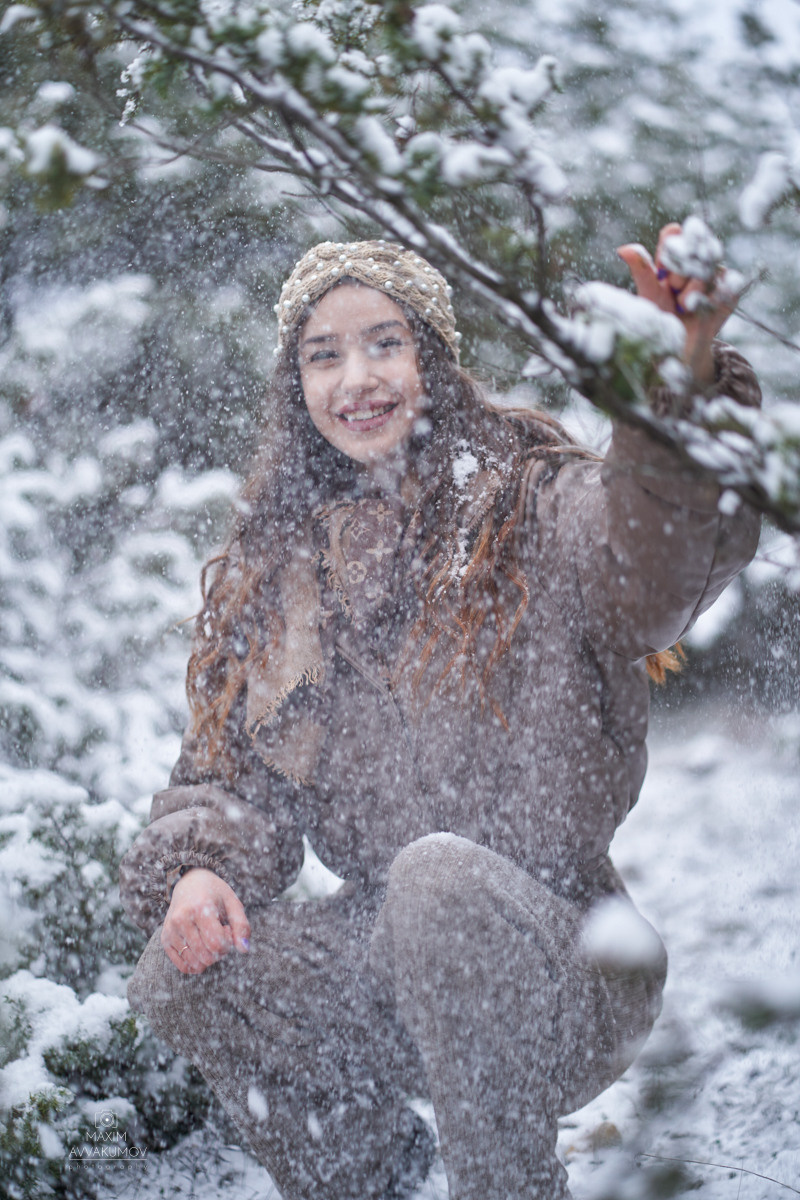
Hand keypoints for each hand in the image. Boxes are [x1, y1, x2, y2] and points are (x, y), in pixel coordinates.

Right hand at [162, 867, 250, 974]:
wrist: (189, 882)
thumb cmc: (214, 893)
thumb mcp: (232, 902)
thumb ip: (241, 925)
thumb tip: (244, 949)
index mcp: (199, 908)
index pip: (217, 944)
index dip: (228, 943)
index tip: (227, 928)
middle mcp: (180, 920)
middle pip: (207, 956)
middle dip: (219, 951)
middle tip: (219, 934)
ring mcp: (170, 931)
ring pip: (195, 964)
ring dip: (208, 957)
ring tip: (208, 938)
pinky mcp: (165, 939)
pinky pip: (183, 966)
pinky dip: (196, 964)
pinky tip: (200, 948)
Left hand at [617, 222, 741, 384]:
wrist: (681, 348)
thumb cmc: (662, 319)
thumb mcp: (649, 295)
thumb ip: (641, 270)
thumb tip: (622, 248)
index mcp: (673, 261)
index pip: (674, 237)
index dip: (673, 238)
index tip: (671, 236)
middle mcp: (696, 263)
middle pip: (693, 250)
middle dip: (681, 270)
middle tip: (674, 289)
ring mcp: (715, 275)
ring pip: (709, 267)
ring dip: (694, 287)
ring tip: (683, 305)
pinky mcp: (730, 291)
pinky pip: (723, 284)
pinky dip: (709, 298)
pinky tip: (700, 308)